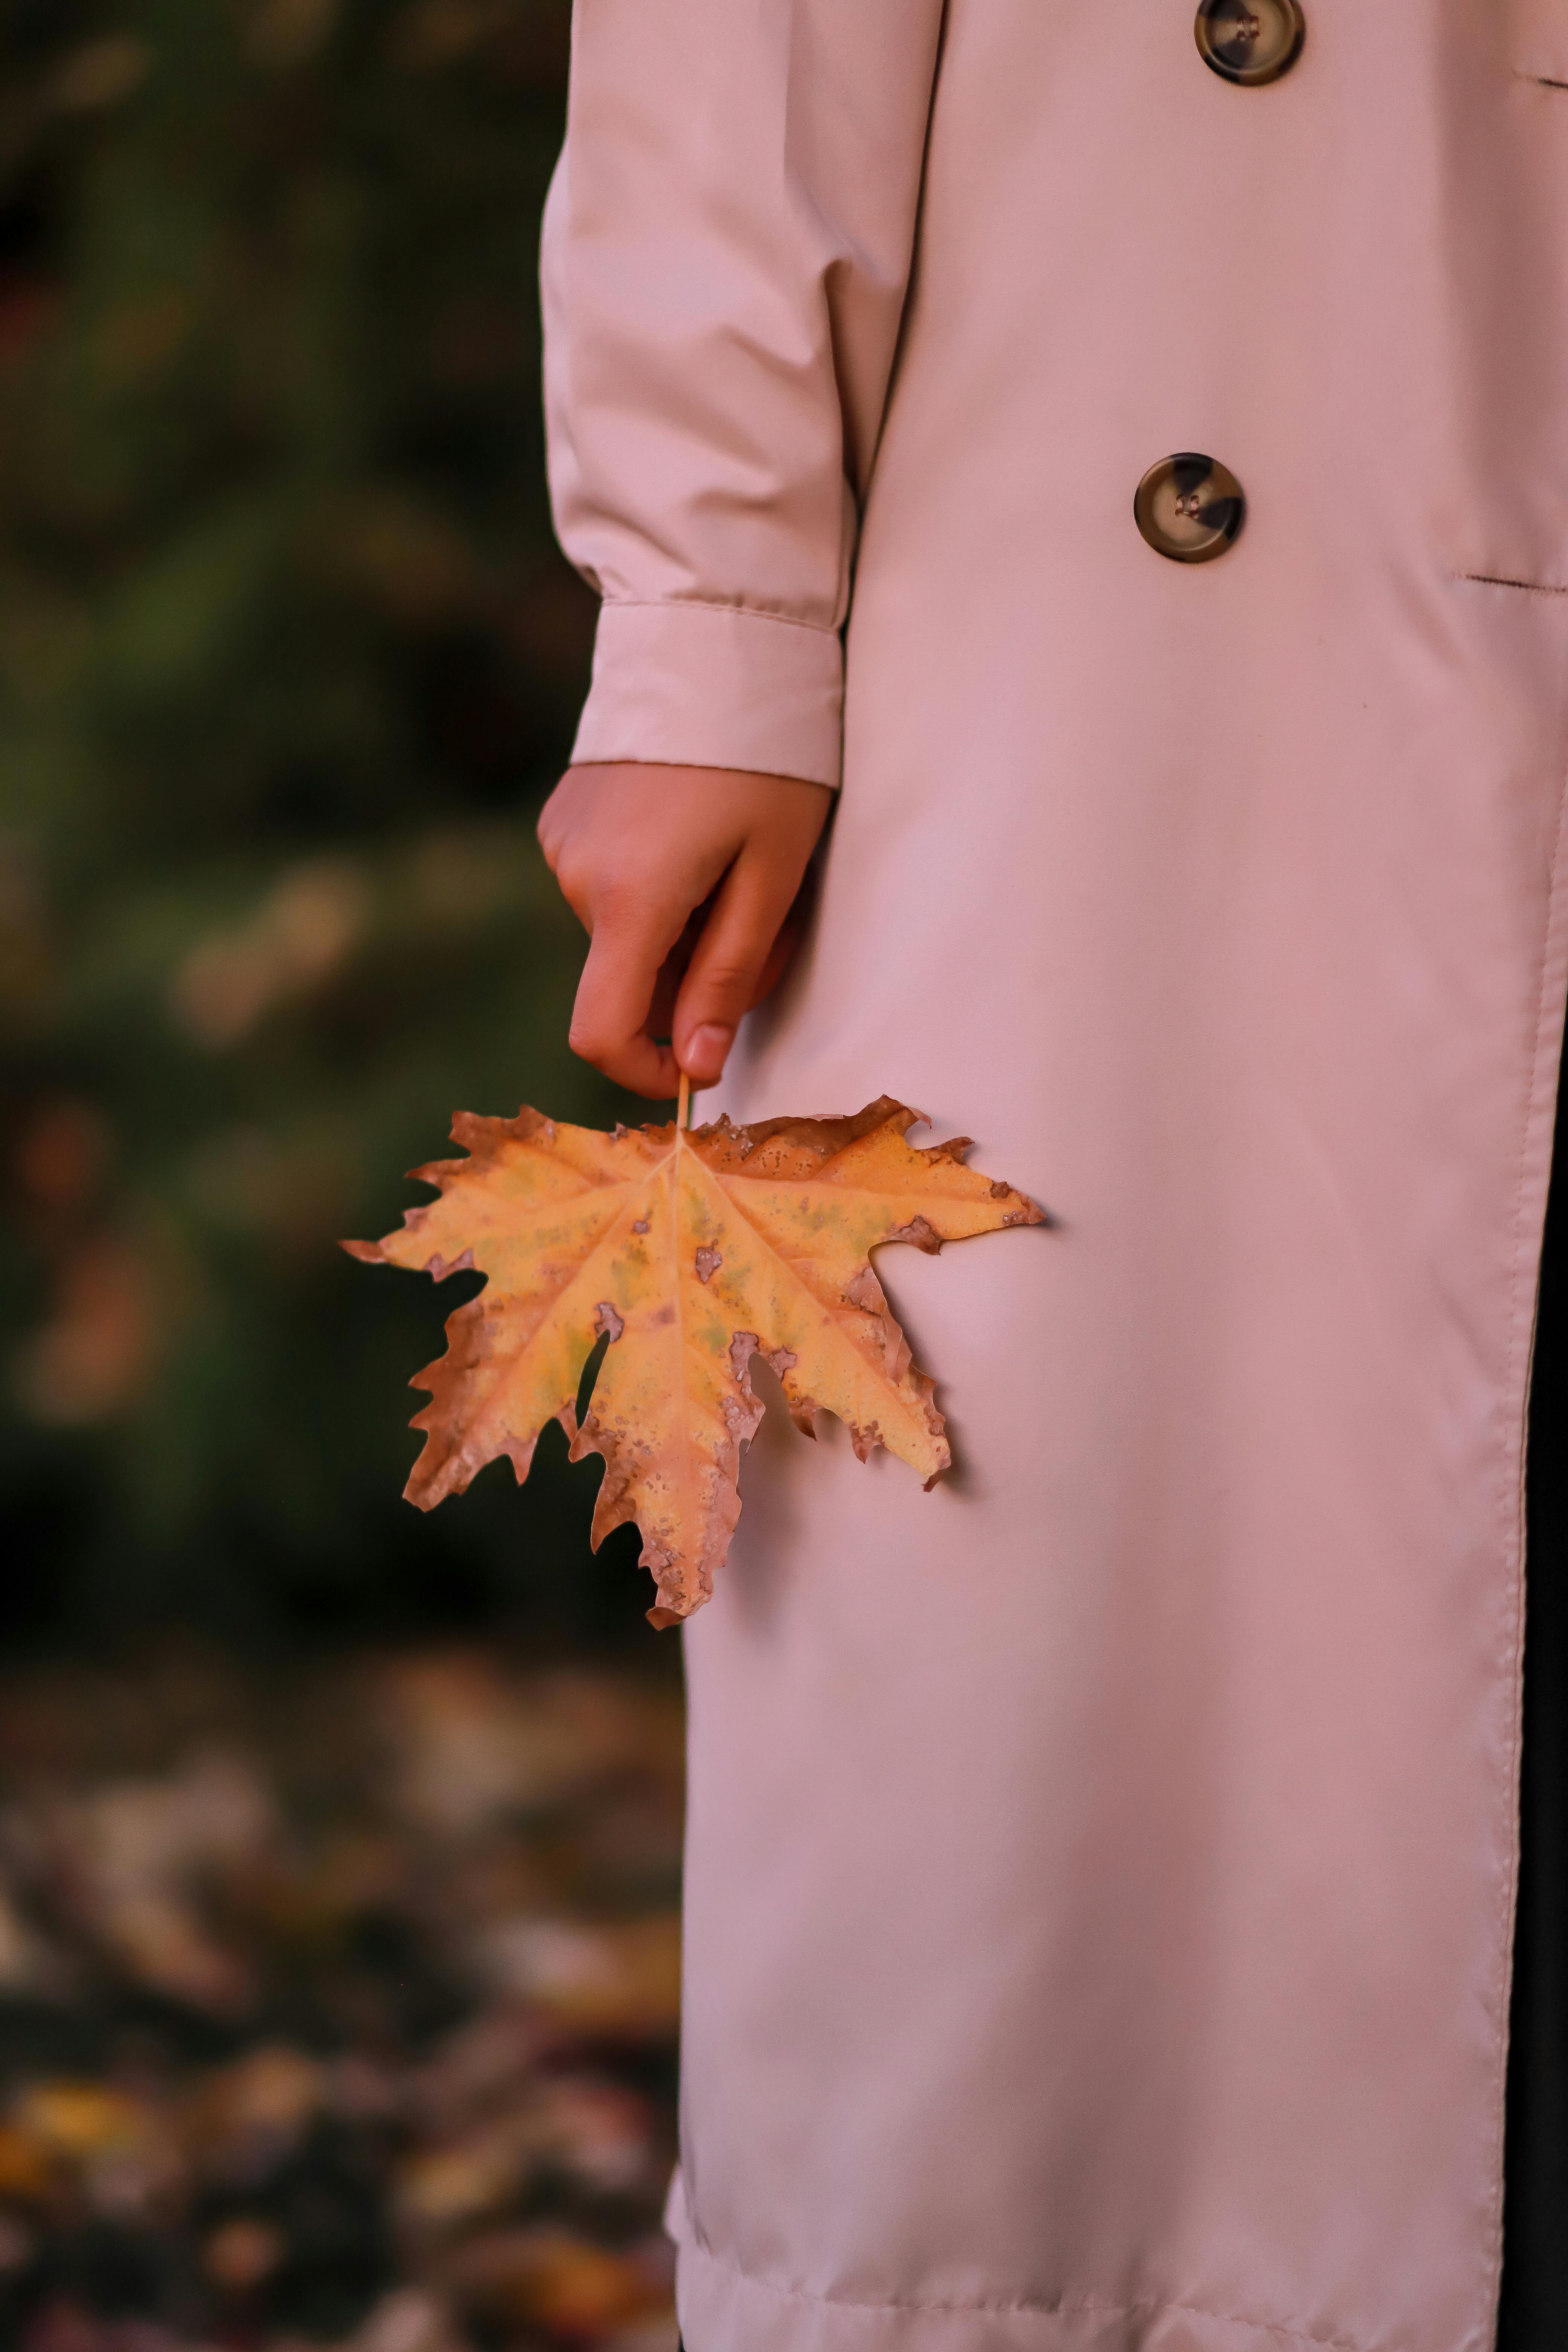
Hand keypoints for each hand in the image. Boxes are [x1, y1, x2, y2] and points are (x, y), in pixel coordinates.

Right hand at [537, 762, 834, 1098]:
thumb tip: (698, 1066)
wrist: (715, 638)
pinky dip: (659, 891)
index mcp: (629, 899)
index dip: (646, 1071)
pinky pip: (611, 887)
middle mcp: (577, 876)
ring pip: (625, 934)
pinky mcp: (565, 817)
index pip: (601, 1033)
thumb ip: (730, 975)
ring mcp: (563, 842)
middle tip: (771, 927)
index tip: (700, 1067)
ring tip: (741, 867)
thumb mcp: (772, 874)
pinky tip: (700, 836)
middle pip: (628, 980)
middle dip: (697, 979)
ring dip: (684, 930)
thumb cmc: (767, 758)